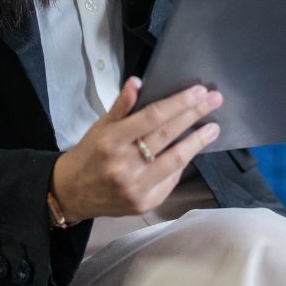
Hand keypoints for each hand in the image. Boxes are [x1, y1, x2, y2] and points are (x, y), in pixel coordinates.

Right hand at [50, 77, 223, 222]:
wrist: (71, 193)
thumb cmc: (89, 155)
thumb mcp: (100, 127)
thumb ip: (121, 106)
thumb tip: (137, 82)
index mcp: (110, 141)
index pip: (152, 117)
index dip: (178, 103)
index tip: (198, 91)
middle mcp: (123, 165)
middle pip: (167, 135)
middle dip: (194, 115)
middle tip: (214, 100)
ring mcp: (135, 187)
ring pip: (175, 160)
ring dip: (198, 142)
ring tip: (213, 127)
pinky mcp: (144, 203)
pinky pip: (171, 180)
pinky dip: (183, 163)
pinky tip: (191, 150)